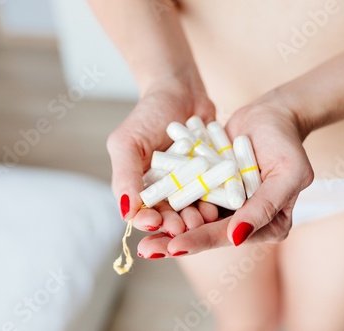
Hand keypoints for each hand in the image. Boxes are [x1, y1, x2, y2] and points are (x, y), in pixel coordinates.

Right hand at [108, 73, 217, 238]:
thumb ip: (124, 175)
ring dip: (195, 217)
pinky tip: (219, 204)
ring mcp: (187, 185)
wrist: (181, 91)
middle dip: (174, 223)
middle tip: (183, 226)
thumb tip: (125, 212)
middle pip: (167, 215)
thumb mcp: (128, 142)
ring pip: (190, 208)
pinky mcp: (208, 178)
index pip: (140, 211)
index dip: (147, 220)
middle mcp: (163, 190)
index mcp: (138, 185)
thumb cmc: (148, 113)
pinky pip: (212, 193)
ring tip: (203, 219)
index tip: (155, 221)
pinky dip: (215, 200)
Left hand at [137, 90, 313, 256]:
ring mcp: (227, 205)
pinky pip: (190, 197)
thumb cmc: (286, 143)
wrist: (272, 115)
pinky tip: (148, 209)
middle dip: (176, 241)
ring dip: (168, 227)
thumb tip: (236, 238)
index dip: (201, 241)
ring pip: (194, 219)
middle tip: (147, 250)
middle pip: (207, 232)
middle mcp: (245, 220)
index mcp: (268, 225)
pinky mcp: (212, 188)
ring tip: (143, 236)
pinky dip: (170, 203)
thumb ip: (265, 207)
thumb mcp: (287, 174)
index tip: (174, 247)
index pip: (229, 235)